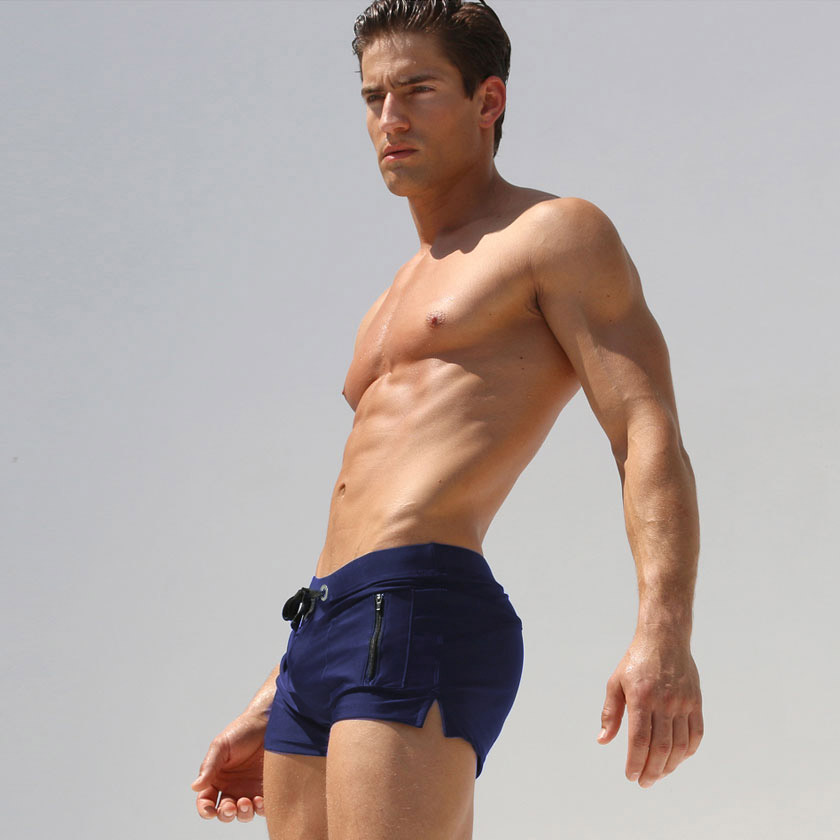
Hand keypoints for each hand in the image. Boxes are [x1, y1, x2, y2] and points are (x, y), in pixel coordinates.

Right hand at [191, 711, 267, 821]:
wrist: (269, 721)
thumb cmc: (242, 731)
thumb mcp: (221, 746)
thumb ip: (209, 766)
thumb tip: (195, 787)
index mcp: (217, 778)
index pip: (206, 801)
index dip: (206, 810)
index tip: (211, 810)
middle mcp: (232, 787)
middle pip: (224, 812)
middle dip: (226, 814)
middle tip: (231, 806)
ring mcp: (250, 789)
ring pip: (243, 814)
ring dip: (243, 813)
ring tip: (247, 802)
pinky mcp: (267, 787)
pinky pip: (263, 807)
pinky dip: (261, 809)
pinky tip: (261, 801)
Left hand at [597, 632, 702, 787]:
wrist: (664, 639)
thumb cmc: (636, 661)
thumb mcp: (615, 682)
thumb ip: (610, 713)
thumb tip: (603, 740)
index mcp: (640, 697)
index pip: (639, 740)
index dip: (636, 762)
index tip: (631, 776)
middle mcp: (663, 702)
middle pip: (660, 748)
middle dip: (652, 771)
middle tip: (644, 783)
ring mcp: (682, 703)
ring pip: (679, 745)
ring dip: (669, 766)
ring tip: (658, 775)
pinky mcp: (695, 702)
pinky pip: (696, 734)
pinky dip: (687, 752)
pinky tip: (677, 760)